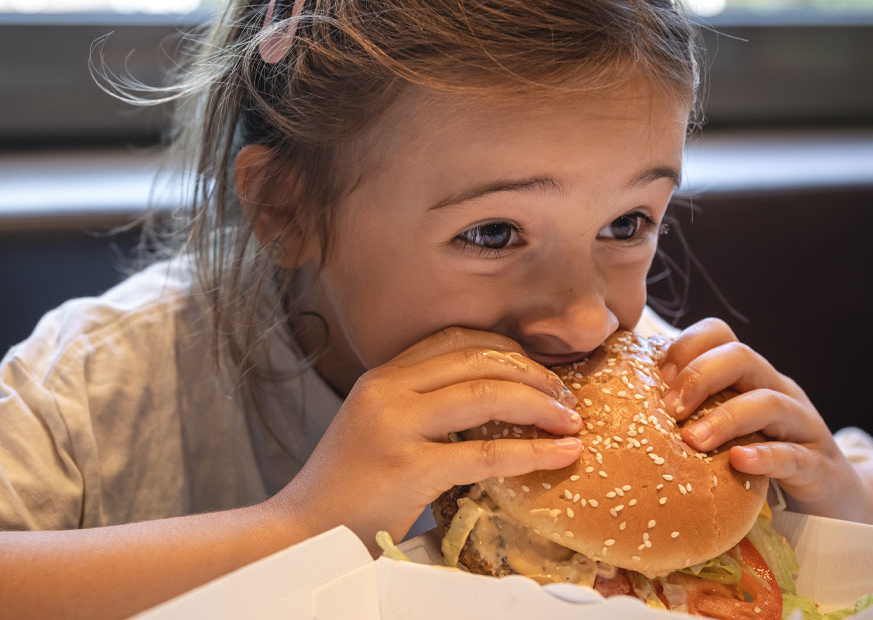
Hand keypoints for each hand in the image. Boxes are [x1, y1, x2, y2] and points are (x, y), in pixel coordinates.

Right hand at [275, 327, 584, 552]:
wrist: (302, 533)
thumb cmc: (344, 489)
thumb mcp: (375, 427)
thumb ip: (417, 407)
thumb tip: (486, 402)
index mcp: (381, 377)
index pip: (455, 338)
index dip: (507, 347)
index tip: (538, 369)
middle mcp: (387, 391)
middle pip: (477, 358)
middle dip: (533, 373)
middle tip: (566, 396)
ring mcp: (396, 427)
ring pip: (486, 395)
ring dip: (540, 404)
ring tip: (570, 421)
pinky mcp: (409, 469)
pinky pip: (485, 453)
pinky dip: (532, 452)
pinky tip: (561, 453)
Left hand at [658, 318, 865, 520]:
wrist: (835, 501)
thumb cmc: (762, 458)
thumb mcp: (724, 428)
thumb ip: (689, 412)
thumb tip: (624, 405)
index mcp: (749, 377)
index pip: (719, 335)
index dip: (685, 346)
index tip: (655, 378)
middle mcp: (777, 390)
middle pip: (742, 357)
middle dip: (699, 376)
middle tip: (668, 409)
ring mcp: (803, 426)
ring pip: (769, 402)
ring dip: (725, 418)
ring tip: (691, 441)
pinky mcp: (820, 467)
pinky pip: (794, 455)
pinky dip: (765, 456)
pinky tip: (738, 462)